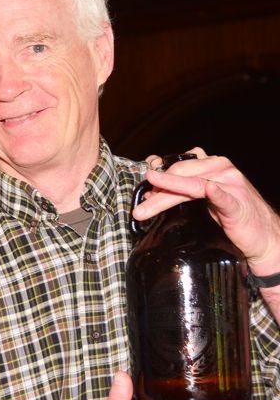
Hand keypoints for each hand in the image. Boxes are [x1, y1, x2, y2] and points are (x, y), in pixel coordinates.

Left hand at [132, 148, 279, 274]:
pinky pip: (222, 195)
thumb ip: (182, 190)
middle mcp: (221, 169)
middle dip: (157, 190)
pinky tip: (206, 190)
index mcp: (212, 165)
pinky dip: (212, 192)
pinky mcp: (237, 203)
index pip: (179, 164)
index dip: (158, 174)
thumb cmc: (231, 214)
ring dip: (166, 197)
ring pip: (192, 186)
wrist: (262, 235)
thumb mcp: (204, 197)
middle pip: (180, 174)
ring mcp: (231, 184)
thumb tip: (151, 192)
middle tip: (138, 208)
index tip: (143, 186)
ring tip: (146, 208)